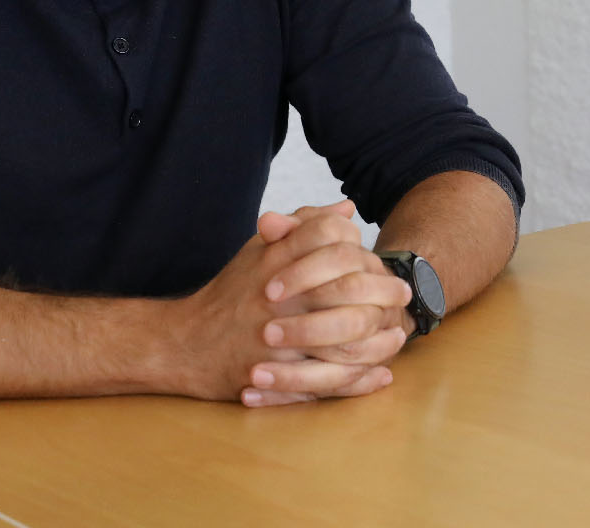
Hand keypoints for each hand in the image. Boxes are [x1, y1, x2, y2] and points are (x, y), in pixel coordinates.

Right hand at [173, 201, 395, 405]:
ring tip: (398, 336)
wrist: (186, 344)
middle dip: (381, 292)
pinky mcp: (274, 376)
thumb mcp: (260, 252)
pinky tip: (380, 374)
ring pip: (342, 339)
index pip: (327, 238)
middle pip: (345, 287)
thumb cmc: (231, 294)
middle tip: (403, 295)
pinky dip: (358, 381)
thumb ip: (302, 226)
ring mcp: (275, 339)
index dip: (360, 246)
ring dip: (377, 339)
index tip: (383, 261)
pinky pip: (326, 380)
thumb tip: (347, 209)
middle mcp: (276, 297)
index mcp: (273, 261)